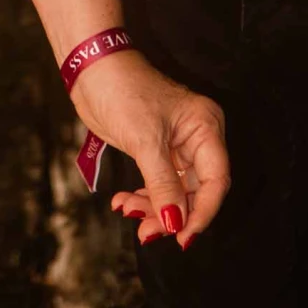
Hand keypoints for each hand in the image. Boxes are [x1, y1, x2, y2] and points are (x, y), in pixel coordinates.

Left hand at [69, 49, 229, 247]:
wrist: (92, 70)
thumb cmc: (124, 91)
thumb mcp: (145, 141)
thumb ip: (163, 185)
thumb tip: (175, 223)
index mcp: (206, 128)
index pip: (215, 181)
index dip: (202, 213)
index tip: (182, 237)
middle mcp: (197, 139)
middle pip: (195, 191)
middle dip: (171, 213)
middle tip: (146, 231)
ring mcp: (176, 146)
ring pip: (174, 192)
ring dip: (152, 208)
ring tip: (127, 211)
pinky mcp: (156, 151)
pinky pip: (157, 184)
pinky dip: (142, 196)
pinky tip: (122, 202)